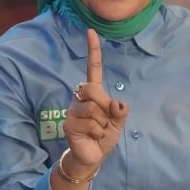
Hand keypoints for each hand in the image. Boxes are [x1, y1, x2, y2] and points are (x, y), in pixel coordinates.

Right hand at [63, 29, 127, 177]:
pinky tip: (93, 137)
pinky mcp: (69, 124)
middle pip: (92, 89)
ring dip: (103, 124)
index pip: (93, 69)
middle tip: (104, 120)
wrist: (92, 157)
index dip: (93, 51)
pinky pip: (91, 123)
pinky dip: (98, 133)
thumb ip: (120, 111)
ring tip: (98, 131)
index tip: (91, 32)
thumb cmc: (104, 136)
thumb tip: (117, 104)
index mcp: (94, 93)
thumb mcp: (118, 122)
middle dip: (103, 105)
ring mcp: (73, 110)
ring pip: (93, 109)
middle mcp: (80, 98)